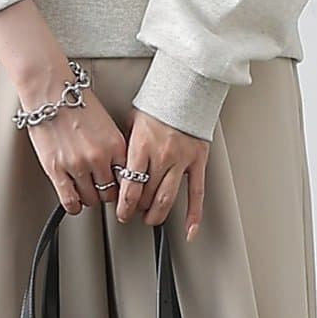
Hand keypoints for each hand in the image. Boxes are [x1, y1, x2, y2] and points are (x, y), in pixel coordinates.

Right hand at [21, 75, 129, 215]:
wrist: (49, 90)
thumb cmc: (74, 101)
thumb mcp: (105, 124)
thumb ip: (112, 147)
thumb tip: (116, 168)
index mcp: (115, 145)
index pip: (128, 179)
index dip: (123, 187)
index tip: (119, 189)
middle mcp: (99, 157)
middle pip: (109, 193)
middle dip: (105, 193)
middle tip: (99, 188)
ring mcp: (77, 165)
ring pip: (90, 200)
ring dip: (88, 198)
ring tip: (84, 189)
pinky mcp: (56, 170)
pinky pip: (70, 201)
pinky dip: (74, 205)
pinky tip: (73, 199)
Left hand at [115, 109, 209, 240]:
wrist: (186, 87)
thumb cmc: (159, 103)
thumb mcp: (132, 122)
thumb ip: (127, 147)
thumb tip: (118, 168)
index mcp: (142, 146)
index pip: (130, 186)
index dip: (124, 205)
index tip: (121, 212)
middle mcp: (161, 155)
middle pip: (147, 194)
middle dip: (139, 208)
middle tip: (134, 213)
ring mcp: (181, 160)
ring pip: (167, 198)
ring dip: (157, 213)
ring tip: (151, 219)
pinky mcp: (198, 161)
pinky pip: (197, 193)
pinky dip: (193, 214)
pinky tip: (189, 229)